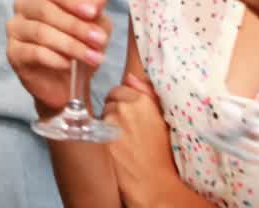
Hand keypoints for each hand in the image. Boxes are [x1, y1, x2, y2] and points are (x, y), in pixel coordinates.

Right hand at [6, 0, 111, 114]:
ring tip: (92, 57)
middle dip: (75, 25)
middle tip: (99, 39)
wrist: (67, 84)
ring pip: (41, 32)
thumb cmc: (78, 47)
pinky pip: (33, 52)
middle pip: (45, 10)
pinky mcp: (13, 52)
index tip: (92, 12)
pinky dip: (55, 58)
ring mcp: (15, 30)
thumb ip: (96, 11)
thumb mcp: (95, 28)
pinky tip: (69, 64)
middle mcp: (24, 7)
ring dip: (70, 45)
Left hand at [103, 74, 179, 207]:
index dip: (123, 102)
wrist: (153, 181)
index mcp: (142, 100)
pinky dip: (101, 135)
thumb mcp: (163, 119)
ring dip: (108, 122)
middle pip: (109, 101)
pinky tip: (114, 146)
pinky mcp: (99, 135)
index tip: (130, 114)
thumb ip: (147, 93)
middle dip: (115, 111)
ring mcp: (110, 121)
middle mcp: (124, 107)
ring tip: (122, 139)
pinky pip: (95, 128)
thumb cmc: (163, 153)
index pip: (120, 89)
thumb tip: (130, 77)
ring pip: (102, 115)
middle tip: (127, 128)